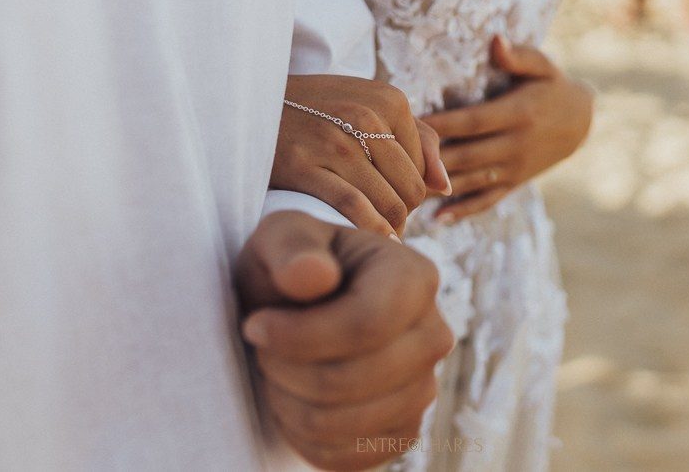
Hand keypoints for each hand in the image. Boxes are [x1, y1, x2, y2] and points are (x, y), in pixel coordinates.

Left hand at [235, 211, 453, 471]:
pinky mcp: (404, 430)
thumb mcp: (280, 237)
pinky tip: (294, 397)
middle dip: (286, 368)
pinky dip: (304, 434)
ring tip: (277, 368)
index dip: (299, 335)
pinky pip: (347, 456)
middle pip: (351, 379)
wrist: (296, 308)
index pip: (365, 325)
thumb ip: (291, 247)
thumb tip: (316, 275)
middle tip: (264, 346)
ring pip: (343, 423)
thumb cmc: (290, 265)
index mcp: (415, 276)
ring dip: (288, 401)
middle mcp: (433, 333)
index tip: (255, 324)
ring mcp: (424, 387)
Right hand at [271, 75, 451, 237]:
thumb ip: (417, 138)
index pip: (422, 168)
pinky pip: (353, 207)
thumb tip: (444, 186)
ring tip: (371, 234)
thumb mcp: (366, 106)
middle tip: (379, 224)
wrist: (244, 104)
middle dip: (399, 214)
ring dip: (385, 229)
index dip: (408, 193)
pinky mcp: (302, 164)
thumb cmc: (312, 110)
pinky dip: (367, 230)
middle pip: (410, 190)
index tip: (385, 200)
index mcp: (388, 99)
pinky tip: (365, 241)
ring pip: (388, 203)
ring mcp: (334, 140)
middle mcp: (366, 115)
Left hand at [423, 36, 593, 222]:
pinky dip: (463, 211)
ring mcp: (515, 168)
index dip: (442, 125)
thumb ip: (517, 55)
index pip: (473, 121)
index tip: (411, 123)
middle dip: (431, 159)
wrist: (582, 123)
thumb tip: (495, 39)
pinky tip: (436, 219)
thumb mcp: (542, 66)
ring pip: (472, 181)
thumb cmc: (552, 87)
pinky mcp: (514, 183)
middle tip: (394, 162)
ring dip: (439, 188)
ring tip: (405, 192)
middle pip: (467, 155)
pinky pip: (487, 200)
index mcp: (518, 113)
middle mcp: (515, 145)